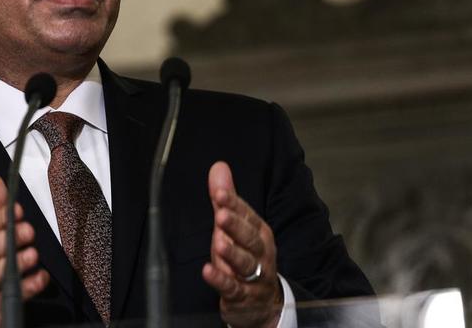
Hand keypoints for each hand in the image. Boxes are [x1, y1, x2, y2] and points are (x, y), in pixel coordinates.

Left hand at [203, 162, 282, 327]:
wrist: (264, 303)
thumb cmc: (246, 257)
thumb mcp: (236, 227)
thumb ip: (226, 199)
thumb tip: (219, 167)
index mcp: (259, 232)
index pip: (246, 215)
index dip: (233, 204)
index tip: (219, 193)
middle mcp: (260, 253)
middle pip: (249, 238)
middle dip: (236, 225)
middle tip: (221, 214)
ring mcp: (254, 276)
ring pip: (245, 263)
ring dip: (232, 253)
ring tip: (219, 242)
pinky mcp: (243, 296)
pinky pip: (233, 288)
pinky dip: (221, 280)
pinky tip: (208, 271)